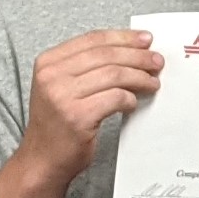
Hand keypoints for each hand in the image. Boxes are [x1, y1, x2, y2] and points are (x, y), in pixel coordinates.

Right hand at [13, 29, 164, 182]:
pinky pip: (115, 98)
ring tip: (152, 83)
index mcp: (48, 62)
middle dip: (137, 56)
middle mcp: (52, 76)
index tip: (145, 39)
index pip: (93, 39)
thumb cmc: (57, 124)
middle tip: (156, 61)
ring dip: (139, 77)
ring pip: (114, 74)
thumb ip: (86, 67)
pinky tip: (133, 103)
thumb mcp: (60, 86)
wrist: (42, 160)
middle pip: (106, 55)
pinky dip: (130, 98)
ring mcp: (63, 96)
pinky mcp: (78, 117)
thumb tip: (129, 51)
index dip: (123, 37)